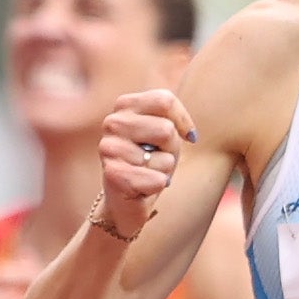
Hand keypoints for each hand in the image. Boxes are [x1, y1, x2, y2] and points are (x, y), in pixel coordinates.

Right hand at [92, 87, 196, 240]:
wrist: (127, 198)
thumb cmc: (151, 159)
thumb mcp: (166, 133)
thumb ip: (173, 120)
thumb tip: (190, 135)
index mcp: (125, 105)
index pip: (165, 100)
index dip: (182, 122)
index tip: (184, 136)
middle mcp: (112, 122)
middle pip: (166, 130)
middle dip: (171, 149)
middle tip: (156, 157)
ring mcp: (108, 147)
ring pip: (165, 158)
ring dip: (164, 169)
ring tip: (148, 171)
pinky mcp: (112, 174)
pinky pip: (157, 179)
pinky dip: (157, 185)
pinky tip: (142, 187)